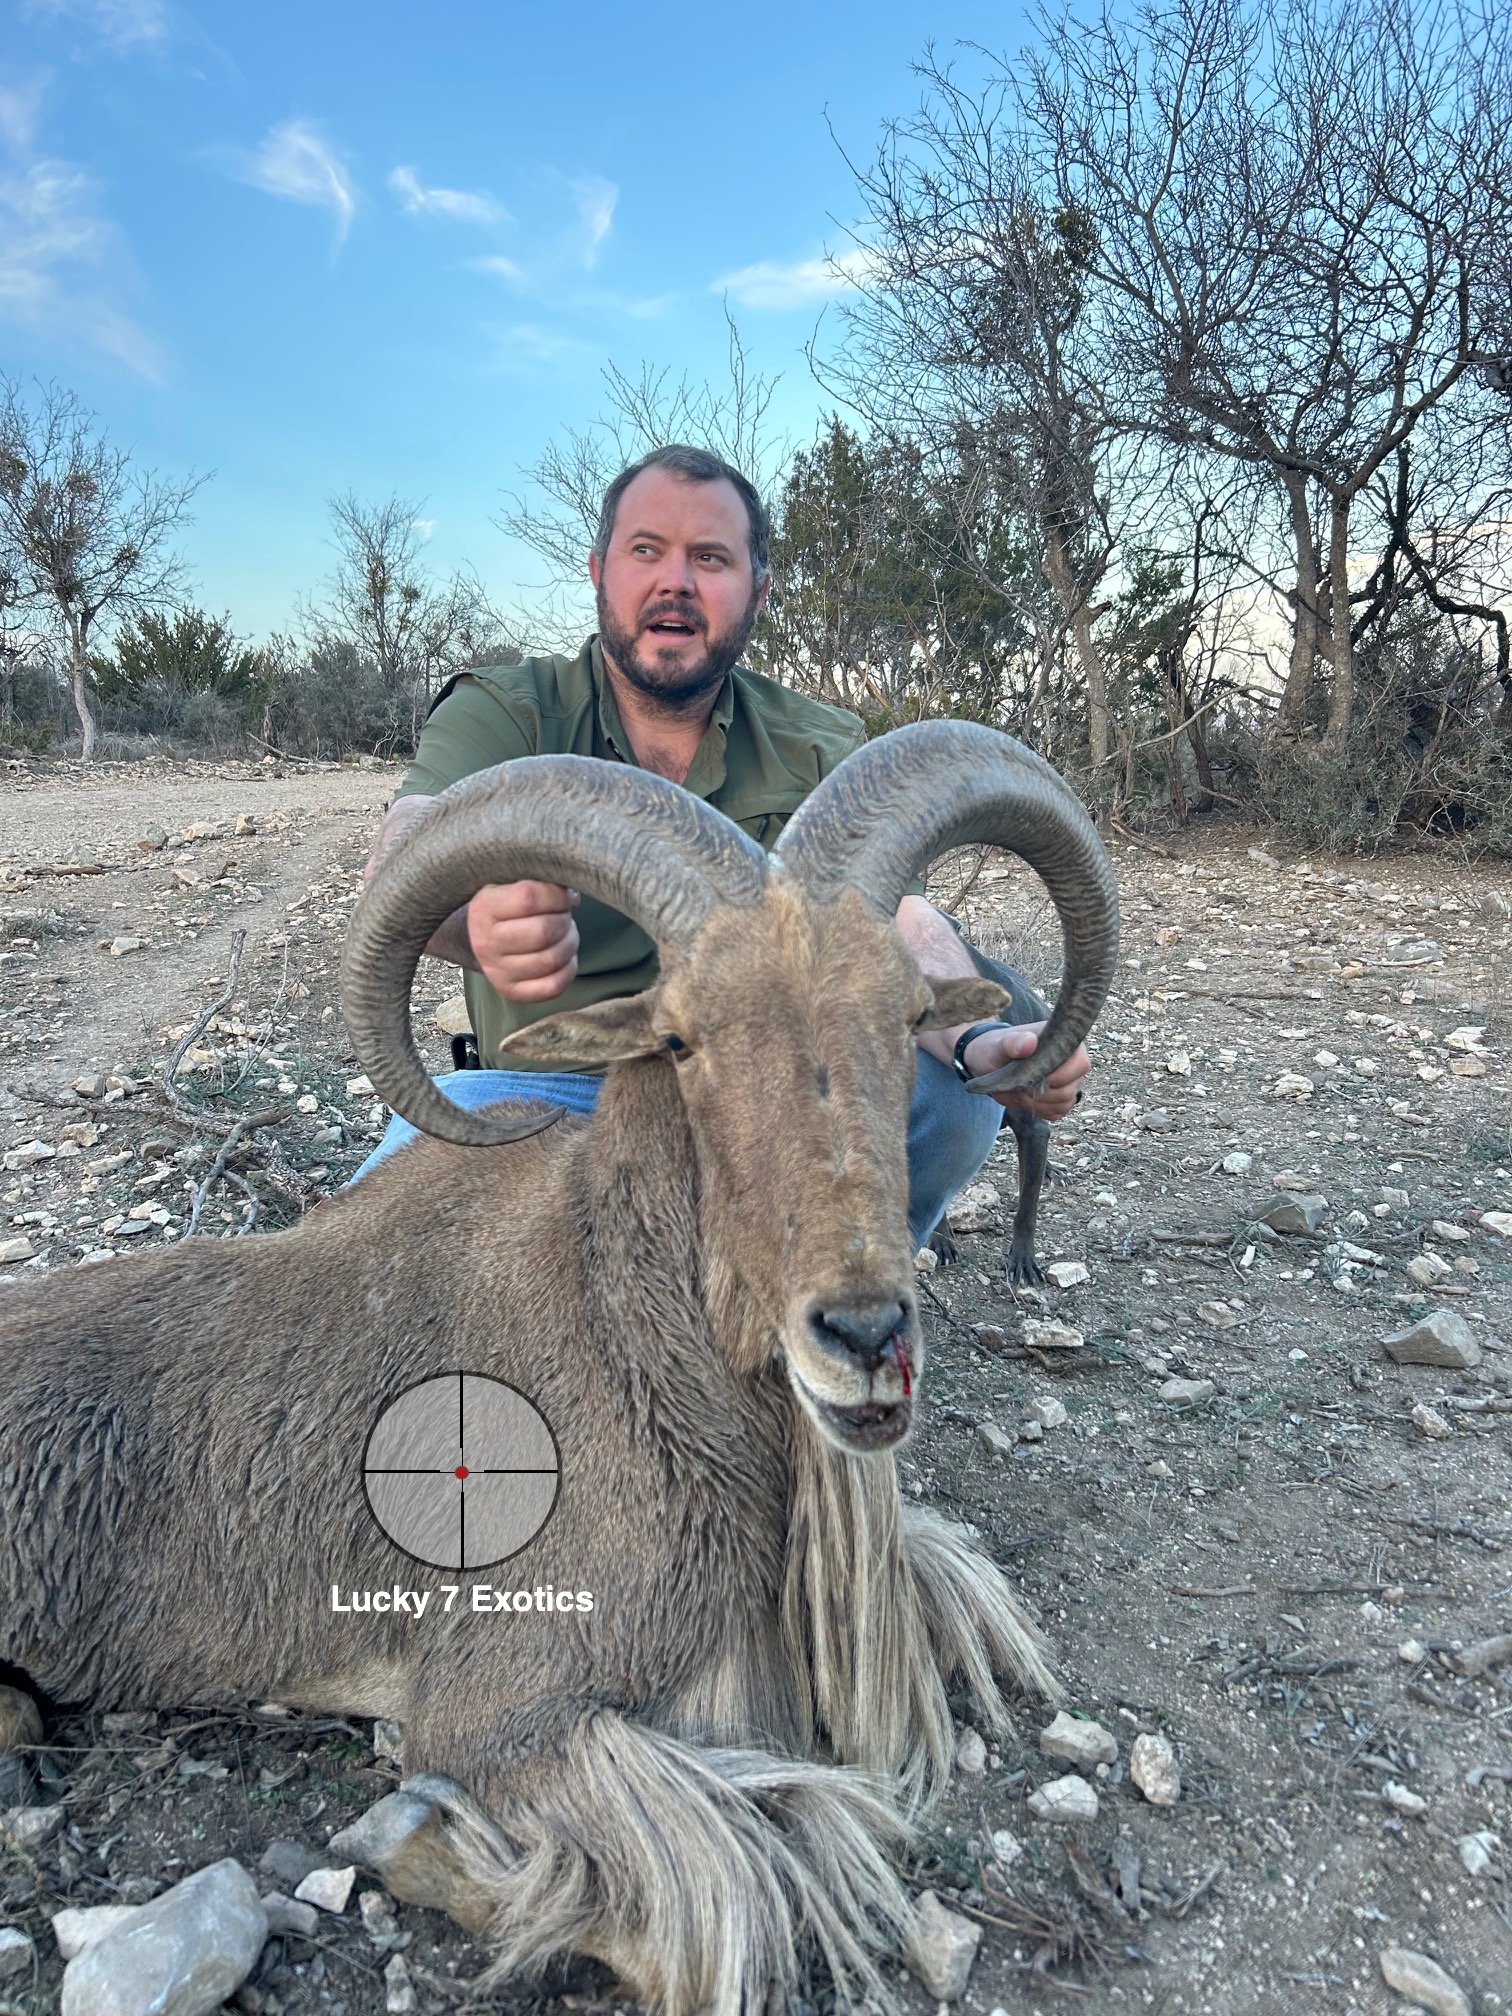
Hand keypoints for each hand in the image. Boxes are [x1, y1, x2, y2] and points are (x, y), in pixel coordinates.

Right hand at [465, 881, 580, 1002]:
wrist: (479, 936)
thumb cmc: (506, 904)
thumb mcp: (511, 882)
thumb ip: (539, 879)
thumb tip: (572, 891)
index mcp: (484, 908)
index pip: (529, 898)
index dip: (558, 895)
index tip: (566, 896)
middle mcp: (485, 942)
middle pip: (544, 932)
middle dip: (564, 920)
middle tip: (565, 915)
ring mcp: (496, 971)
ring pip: (551, 959)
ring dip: (569, 943)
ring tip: (566, 933)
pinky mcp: (510, 991)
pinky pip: (553, 986)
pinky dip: (569, 969)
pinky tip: (565, 956)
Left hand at [961, 1021, 1089, 1122]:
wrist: (991, 1065)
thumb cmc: (997, 1049)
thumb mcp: (999, 1044)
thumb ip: (1012, 1042)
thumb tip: (1029, 1042)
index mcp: (1063, 1042)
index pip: (1080, 1063)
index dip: (1061, 1076)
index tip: (1037, 1078)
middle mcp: (1072, 1062)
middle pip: (1072, 1088)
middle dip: (1043, 1092)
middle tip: (1021, 1085)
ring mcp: (1069, 1082)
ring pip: (1064, 1103)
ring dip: (1037, 1102)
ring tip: (1019, 1090)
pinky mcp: (1060, 1098)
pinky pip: (1057, 1112)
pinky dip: (1039, 1109)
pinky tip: (1025, 1098)